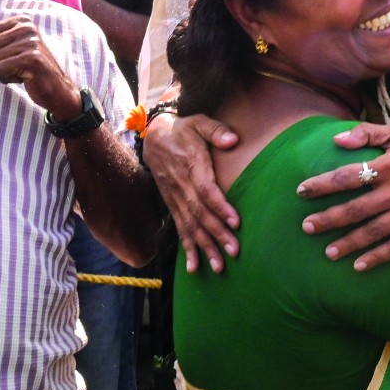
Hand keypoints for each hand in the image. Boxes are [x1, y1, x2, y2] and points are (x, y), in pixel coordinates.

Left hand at [0, 16, 79, 118]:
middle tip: (16, 67)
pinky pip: (0, 68)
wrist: (56, 88)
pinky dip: (7, 78)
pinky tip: (23, 78)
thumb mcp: (12, 49)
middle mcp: (27, 27)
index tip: (11, 56)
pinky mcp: (31, 58)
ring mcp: (31, 42)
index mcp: (22, 21)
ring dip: (2, 72)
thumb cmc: (30, 68)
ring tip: (21, 72)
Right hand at [142, 111, 239, 273]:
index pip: (206, 190)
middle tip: (234, 252)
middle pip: (200, 213)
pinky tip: (193, 268)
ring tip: (218, 267)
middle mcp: (182, 186)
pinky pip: (179, 228)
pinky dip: (187, 248)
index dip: (220, 206)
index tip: (235, 221)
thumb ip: (216, 130)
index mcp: (191, 165)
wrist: (154, 137)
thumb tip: (233, 140)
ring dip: (204, 247)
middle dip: (217, 234)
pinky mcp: (172, 204)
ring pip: (190, 226)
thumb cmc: (183, 129)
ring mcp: (175, 198)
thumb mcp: (199, 122)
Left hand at [297, 123, 389, 270]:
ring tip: (328, 252)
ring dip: (349, 243)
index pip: (348, 175)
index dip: (323, 184)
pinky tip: (358, 265)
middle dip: (329, 219)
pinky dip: (378, 257)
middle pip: (357, 208)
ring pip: (374, 231)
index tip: (302, 191)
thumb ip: (366, 133)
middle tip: (307, 227)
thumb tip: (336, 139)